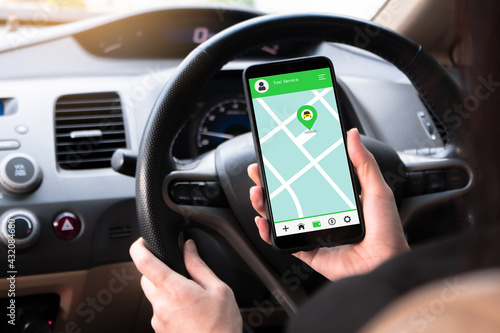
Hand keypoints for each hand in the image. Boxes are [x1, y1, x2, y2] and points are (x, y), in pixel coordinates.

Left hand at [130, 238, 241, 332]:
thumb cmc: (222, 327)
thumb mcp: (219, 289)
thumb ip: (199, 265)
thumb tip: (188, 247)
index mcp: (175, 290)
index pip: (144, 262)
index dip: (139, 247)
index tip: (142, 242)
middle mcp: (161, 306)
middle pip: (146, 279)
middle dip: (158, 271)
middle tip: (179, 273)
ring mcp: (158, 321)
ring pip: (153, 296)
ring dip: (165, 290)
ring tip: (190, 297)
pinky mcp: (160, 332)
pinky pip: (159, 312)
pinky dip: (169, 306)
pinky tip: (188, 312)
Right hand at [248, 128, 408, 280]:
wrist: (385, 263)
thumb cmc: (387, 232)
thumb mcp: (376, 190)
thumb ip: (363, 163)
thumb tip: (352, 135)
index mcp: (335, 199)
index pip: (305, 179)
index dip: (288, 169)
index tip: (276, 157)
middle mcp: (321, 214)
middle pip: (287, 197)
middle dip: (269, 183)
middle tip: (258, 171)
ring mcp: (312, 232)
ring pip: (280, 217)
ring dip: (264, 204)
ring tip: (258, 193)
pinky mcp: (309, 251)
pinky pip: (283, 242)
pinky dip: (268, 233)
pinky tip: (263, 221)